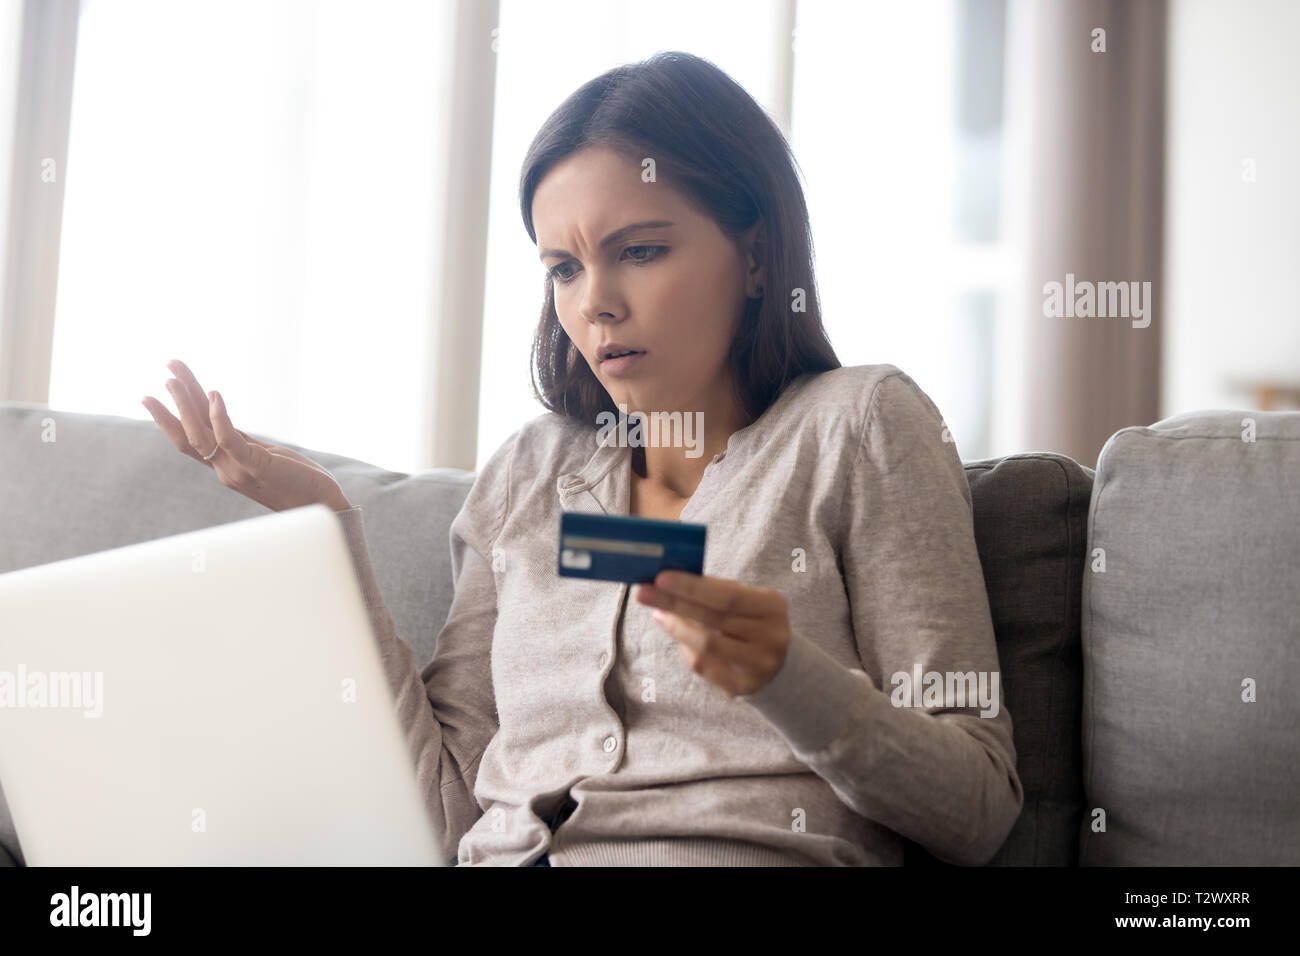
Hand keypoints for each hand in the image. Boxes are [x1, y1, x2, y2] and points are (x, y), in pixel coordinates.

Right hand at [141, 358, 351, 512]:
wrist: (322, 505)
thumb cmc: (298, 480)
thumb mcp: (263, 456)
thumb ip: (241, 442)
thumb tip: (223, 421)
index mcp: (225, 464)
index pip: (190, 438)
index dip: (170, 417)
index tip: (151, 395)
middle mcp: (225, 468)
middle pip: (190, 431)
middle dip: (176, 400)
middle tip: (167, 371)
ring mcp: (238, 469)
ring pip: (201, 434)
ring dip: (187, 403)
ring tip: (175, 377)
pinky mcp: (257, 467)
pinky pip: (230, 441)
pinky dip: (219, 417)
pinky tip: (214, 394)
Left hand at [634, 571, 790, 699]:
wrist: (777, 663)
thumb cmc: (751, 622)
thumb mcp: (745, 599)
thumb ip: (716, 590)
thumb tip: (672, 579)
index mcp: (772, 607)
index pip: (728, 595)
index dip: (692, 587)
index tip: (660, 577)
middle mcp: (771, 636)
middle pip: (714, 618)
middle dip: (675, 603)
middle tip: (644, 593)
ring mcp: (760, 664)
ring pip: (707, 645)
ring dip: (677, 628)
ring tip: (659, 614)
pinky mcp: (744, 686)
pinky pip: (705, 667)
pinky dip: (687, 650)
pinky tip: (678, 638)